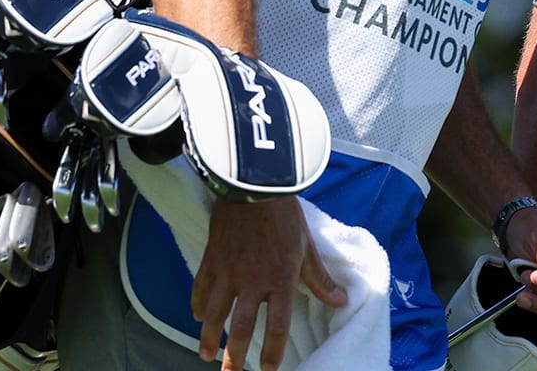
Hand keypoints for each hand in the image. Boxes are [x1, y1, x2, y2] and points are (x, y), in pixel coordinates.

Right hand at [191, 196, 347, 370]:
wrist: (254, 184)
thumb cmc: (285, 213)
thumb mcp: (306, 245)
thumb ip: (318, 277)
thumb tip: (339, 301)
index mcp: (280, 279)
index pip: (276, 325)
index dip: (273, 351)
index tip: (269, 370)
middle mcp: (252, 281)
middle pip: (240, 328)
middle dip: (234, 356)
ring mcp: (227, 272)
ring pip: (214, 314)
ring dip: (209, 338)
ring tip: (207, 356)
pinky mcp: (210, 260)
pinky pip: (201, 289)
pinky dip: (198, 305)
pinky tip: (197, 317)